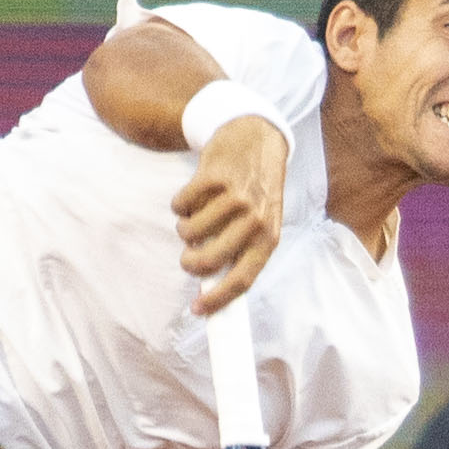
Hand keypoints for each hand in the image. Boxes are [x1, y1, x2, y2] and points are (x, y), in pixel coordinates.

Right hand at [175, 116, 288, 313]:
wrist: (256, 138)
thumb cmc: (255, 190)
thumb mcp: (261, 221)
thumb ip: (240, 250)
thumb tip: (211, 287)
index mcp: (269, 238)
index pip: (242, 279)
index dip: (218, 300)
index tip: (197, 310)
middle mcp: (255, 220)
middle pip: (209, 260)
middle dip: (190, 263)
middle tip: (188, 257)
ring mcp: (234, 198)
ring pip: (189, 231)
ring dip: (185, 228)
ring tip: (197, 217)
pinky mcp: (213, 177)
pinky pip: (180, 205)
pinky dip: (179, 204)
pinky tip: (194, 195)